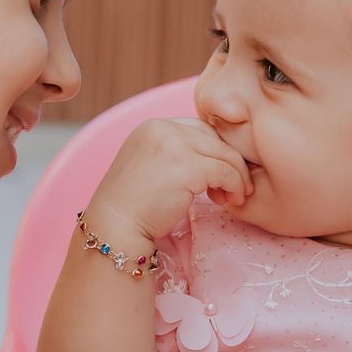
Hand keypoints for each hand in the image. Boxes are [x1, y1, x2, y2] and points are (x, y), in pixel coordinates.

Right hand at [87, 118, 253, 245]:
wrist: (115, 225)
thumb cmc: (133, 203)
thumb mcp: (151, 164)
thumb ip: (175, 153)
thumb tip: (213, 156)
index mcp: (153, 126)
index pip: (199, 128)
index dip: (214, 150)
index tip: (218, 174)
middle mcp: (164, 129)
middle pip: (214, 138)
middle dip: (229, 161)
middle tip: (233, 186)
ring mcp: (176, 146)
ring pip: (225, 154)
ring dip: (236, 175)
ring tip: (235, 195)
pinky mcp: (188, 168)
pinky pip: (225, 172)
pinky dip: (234, 186)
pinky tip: (230, 200)